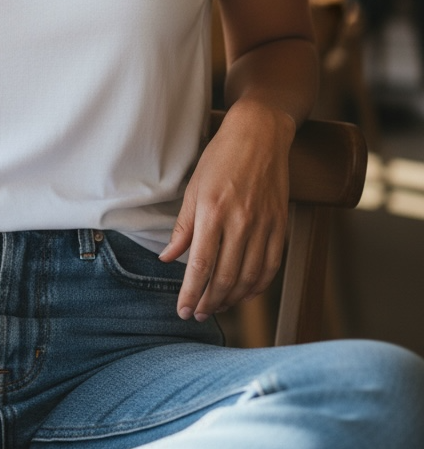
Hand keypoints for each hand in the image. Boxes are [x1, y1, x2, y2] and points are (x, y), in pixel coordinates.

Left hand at [159, 101, 293, 321]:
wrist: (260, 134)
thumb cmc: (221, 158)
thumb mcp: (193, 188)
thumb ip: (183, 228)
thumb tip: (168, 258)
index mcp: (212, 212)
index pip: (200, 265)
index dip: (191, 293)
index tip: (182, 310)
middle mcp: (240, 221)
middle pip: (225, 277)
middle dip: (209, 302)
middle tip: (197, 314)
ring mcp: (264, 224)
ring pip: (250, 277)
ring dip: (233, 299)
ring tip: (218, 307)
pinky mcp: (280, 224)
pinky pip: (271, 266)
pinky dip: (258, 286)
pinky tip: (245, 293)